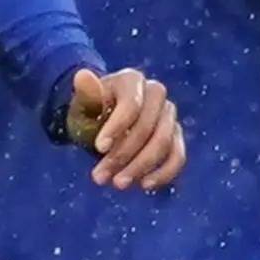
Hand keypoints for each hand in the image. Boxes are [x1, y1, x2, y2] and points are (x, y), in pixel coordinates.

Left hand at [67, 66, 185, 190]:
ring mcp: (169, 114)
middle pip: (148, 128)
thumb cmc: (89, 110)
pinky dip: (164, 173)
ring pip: (164, 144)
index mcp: (132, 79)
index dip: (117, 128)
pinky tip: (144, 185)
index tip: (98, 148)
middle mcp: (156, 93)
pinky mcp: (176, 136)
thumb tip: (83, 74)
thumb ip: (85, 94)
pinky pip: (178, 156)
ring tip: (118, 183)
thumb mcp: (81, 104)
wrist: (99, 119)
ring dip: (141, 167)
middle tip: (101, 176)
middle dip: (124, 155)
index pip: (131, 105)